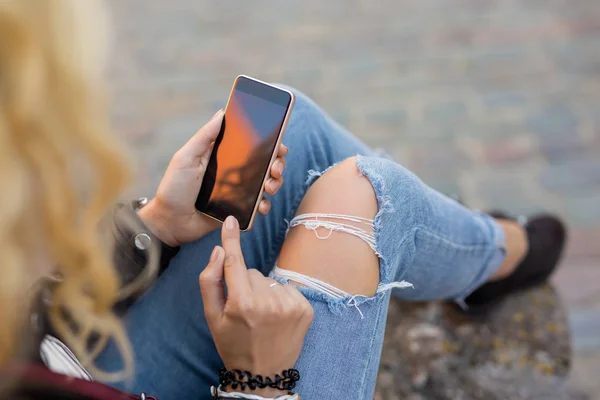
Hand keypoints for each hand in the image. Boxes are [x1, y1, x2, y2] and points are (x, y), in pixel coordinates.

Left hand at [139, 110, 288, 246]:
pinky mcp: (238, 209)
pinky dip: (264, 204)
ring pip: (266, 183)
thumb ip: (204, 137)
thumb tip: (221, 113)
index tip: (279, 143)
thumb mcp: (185, 158)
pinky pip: (258, 205)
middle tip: (275, 169)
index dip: (269, 142)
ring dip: (275, 183)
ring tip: (269, 187)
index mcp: (222, 155)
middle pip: (265, 162)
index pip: (250, 144)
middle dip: (277, 163)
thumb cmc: (173, 188)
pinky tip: (261, 206)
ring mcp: (237, 190)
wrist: (170, 222)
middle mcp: (233, 171)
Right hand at [199, 216, 312, 395]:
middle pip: (252, 272)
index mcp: (242, 303)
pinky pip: (287, 288)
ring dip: (264, 292)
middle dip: (246, 284)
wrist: (263, 374)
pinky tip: (277, 317)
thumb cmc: (233, 344)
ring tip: (262, 316)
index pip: (235, 262)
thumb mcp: (212, 317)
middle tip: (245, 310)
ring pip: (269, 280)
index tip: (230, 220)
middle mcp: (268, 302)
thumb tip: (219, 251)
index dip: (231, 240)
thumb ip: (210, 281)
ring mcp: (290, 305)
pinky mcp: (306, 309)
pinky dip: (281, 298)